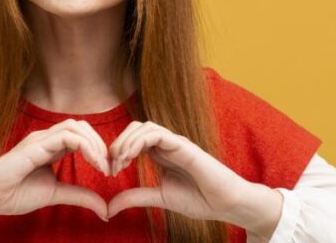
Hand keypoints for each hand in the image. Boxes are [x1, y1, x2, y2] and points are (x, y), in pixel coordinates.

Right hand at [0, 119, 111, 221]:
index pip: (82, 136)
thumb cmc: (16, 193)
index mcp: (52, 147)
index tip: (108, 171)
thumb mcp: (57, 195)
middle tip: (108, 167)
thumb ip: (80, 197)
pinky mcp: (34, 145)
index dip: (99, 149)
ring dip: (94, 143)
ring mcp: (40, 139)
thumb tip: (105, 210)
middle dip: (100, 144)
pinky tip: (91, 162)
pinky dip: (84, 146)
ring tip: (100, 165)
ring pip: (75, 126)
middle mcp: (47, 139)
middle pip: (82, 126)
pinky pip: (65, 136)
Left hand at [106, 121, 253, 223]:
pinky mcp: (184, 146)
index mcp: (160, 154)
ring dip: (126, 141)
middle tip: (111, 166)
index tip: (110, 172)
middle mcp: (167, 145)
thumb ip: (135, 197)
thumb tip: (108, 207)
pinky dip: (139, 141)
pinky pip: (157, 133)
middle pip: (134, 129)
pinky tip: (131, 156)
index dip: (117, 151)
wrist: (226, 205)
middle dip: (118, 143)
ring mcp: (175, 143)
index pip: (132, 140)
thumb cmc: (199, 200)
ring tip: (119, 161)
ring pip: (144, 127)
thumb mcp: (159, 198)